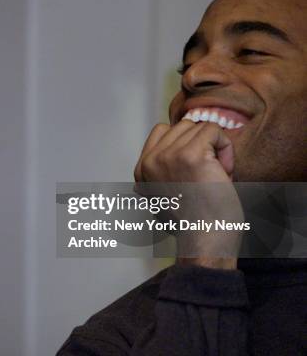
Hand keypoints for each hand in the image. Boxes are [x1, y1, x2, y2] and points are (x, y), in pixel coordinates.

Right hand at [134, 120, 242, 268]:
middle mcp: (151, 161)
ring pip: (198, 127)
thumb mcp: (164, 196)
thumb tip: (169, 147)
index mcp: (142, 170)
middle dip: (200, 144)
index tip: (194, 168)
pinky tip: (224, 169)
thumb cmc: (194, 223)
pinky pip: (213, 129)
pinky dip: (225, 146)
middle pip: (182, 126)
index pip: (161, 130)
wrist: (205, 240)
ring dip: (214, 147)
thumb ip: (161, 172)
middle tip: (207, 174)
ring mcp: (169, 156)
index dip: (184, 141)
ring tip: (215, 174)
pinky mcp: (191, 155)